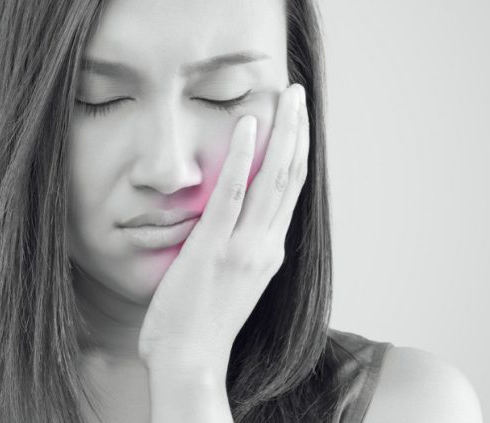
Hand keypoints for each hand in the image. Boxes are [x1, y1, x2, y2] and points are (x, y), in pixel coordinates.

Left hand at [138, 83, 309, 370]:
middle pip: (291, 177)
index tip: (298, 121)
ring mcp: (244, 247)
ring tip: (287, 97)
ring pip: (273, 178)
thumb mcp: (225, 281)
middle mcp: (266, 246)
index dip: (297, 152)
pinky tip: (248, 125)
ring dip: (282, 131)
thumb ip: (230, 249)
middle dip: (298, 130)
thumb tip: (219, 224)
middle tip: (299, 94)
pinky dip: (243, 155)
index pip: (290, 193)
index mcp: (268, 253)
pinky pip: (233, 192)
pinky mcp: (215, 247)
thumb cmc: (196, 327)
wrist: (190, 362)